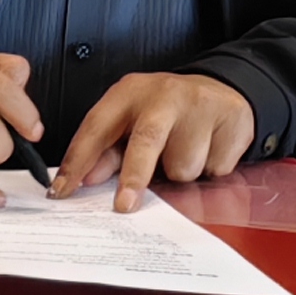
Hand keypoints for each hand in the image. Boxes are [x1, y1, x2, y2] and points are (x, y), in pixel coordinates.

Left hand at [56, 71, 256, 203]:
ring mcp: (201, 105)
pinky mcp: (232, 119)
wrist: (222, 88)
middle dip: (133, 177)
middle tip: (124, 206)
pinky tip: (209, 148)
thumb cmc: (167, 111)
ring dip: (181, 173)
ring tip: (184, 153)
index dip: (78, 161)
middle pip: (146, 141)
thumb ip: (108, 150)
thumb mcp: (131, 120)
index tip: (63, 191)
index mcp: (131, 92)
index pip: (97, 127)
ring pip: (184, 166)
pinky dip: (211, 168)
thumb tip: (86, 179)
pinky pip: (215, 167)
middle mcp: (165, 94)